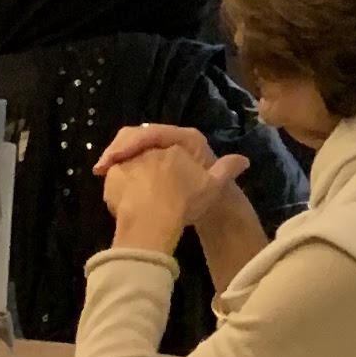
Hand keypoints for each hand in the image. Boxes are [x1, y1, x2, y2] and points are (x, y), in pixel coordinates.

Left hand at [91, 122, 246, 254]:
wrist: (152, 220)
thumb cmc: (184, 201)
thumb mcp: (213, 186)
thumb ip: (227, 170)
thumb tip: (245, 160)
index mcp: (172, 144)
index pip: (162, 136)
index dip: (161, 146)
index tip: (161, 160)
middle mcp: (147, 149)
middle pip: (139, 142)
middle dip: (136, 150)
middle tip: (149, 173)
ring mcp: (125, 163)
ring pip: (123, 160)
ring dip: (125, 167)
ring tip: (131, 188)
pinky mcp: (110, 179)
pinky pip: (113, 179)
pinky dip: (117, 185)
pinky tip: (123, 201)